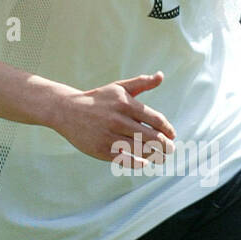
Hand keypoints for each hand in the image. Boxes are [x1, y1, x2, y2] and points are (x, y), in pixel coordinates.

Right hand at [51, 71, 175, 165]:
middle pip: (151, 137)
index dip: (167, 129)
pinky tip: (145, 162)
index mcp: (126, 104)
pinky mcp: (102, 150)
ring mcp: (110, 136)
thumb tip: (161, 76)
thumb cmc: (98, 100)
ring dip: (156, 156)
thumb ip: (141, 83)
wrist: (67, 111)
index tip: (172, 135)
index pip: (156, 119)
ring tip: (161, 157)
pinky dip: (139, 163)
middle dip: (166, 145)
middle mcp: (119, 120)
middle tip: (171, 149)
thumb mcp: (118, 88)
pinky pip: (126, 160)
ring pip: (141, 150)